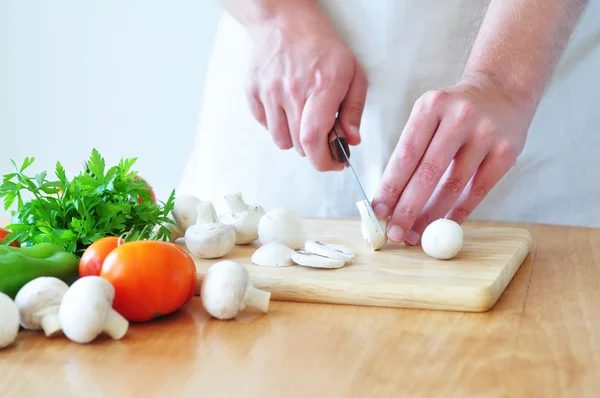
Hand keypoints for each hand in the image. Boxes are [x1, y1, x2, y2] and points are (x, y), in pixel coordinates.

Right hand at [244, 2, 366, 170]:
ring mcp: (269, 92)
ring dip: (295, 139)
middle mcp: (292, 92)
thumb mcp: (353, 73)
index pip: (314, 140)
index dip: (324, 161)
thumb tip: (350, 140)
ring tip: (303, 118)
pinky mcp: (253, 92)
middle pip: (299, 146)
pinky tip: (287, 107)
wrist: (285, 21)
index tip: (334, 163)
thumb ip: (353, 110)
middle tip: (324, 135)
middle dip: (315, 149)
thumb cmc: (323, 47)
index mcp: (321, 87)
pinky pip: (265, 126)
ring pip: (281, 141)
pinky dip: (278, 125)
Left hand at [372, 73, 533, 244]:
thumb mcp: (429, 116)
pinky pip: (478, 190)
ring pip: (453, 185)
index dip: (390, 186)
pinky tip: (443, 225)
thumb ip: (412, 152)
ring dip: (431, 216)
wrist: (502, 91)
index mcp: (431, 106)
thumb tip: (389, 200)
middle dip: (407, 208)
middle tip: (394, 233)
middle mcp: (459, 117)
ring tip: (415, 236)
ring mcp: (486, 133)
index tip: (378, 211)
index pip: (405, 154)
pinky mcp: (507, 151)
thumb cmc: (453, 113)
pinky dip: (458, 212)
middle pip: (428, 172)